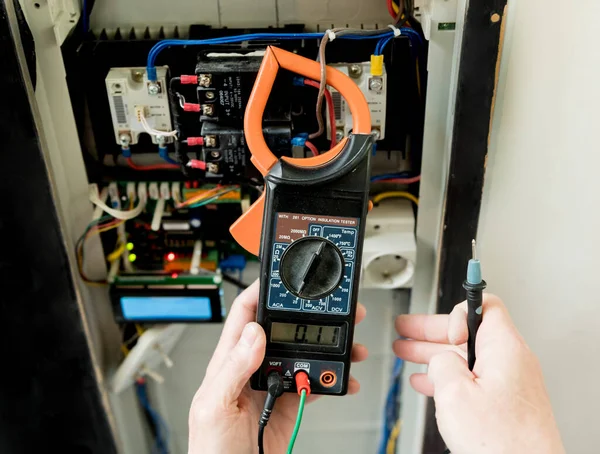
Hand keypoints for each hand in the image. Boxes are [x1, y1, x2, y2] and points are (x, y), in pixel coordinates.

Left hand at [188, 280, 368, 453]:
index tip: (281, 277)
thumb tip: (253, 333)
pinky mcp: (291, 403)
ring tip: (350, 344)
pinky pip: (315, 383)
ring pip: (305, 354)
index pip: (245, 315)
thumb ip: (233, 369)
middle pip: (284, 329)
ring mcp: (275, 384)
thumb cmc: (211, 451)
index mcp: (230, 361)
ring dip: (329, 347)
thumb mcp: (214, 407)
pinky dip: (333, 380)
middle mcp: (254, 367)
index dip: (261, 291)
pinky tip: (344, 378)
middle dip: (309, 315)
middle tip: (334, 307)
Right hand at [394, 294, 564, 453]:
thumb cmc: (504, 443)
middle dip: (431, 330)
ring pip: (465, 357)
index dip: (457, 313)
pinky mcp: (505, 403)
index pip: (486, 306)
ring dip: (433, 353)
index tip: (443, 331)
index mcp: (504, 348)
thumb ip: (441, 364)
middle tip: (407, 327)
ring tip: (406, 351)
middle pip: (468, 332)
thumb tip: (439, 359)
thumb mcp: (455, 393)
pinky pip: (472, 379)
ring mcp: (509, 383)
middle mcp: (511, 361)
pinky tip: (426, 382)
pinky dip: (447, 377)